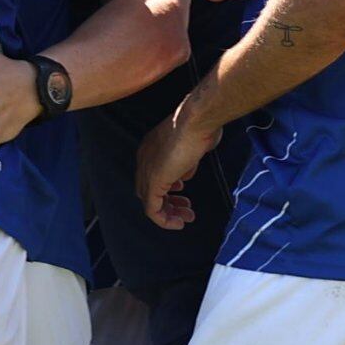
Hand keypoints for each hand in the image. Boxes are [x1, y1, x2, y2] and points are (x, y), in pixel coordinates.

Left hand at [134, 94, 221, 230]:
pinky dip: (164, 220)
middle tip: (186, 209)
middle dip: (168, 201)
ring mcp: (147, 171)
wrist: (196, 121)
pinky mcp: (153, 182)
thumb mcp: (192, 147)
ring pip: (149, 201)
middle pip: (148, 189)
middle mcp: (144, 159)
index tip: (183, 190)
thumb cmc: (199, 127)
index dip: (168, 186)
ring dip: (168, 212)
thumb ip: (186, 162)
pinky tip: (178, 223)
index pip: (152, 174)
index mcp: (151, 148)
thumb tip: (185, 174)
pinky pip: (152, 209)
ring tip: (185, 218)